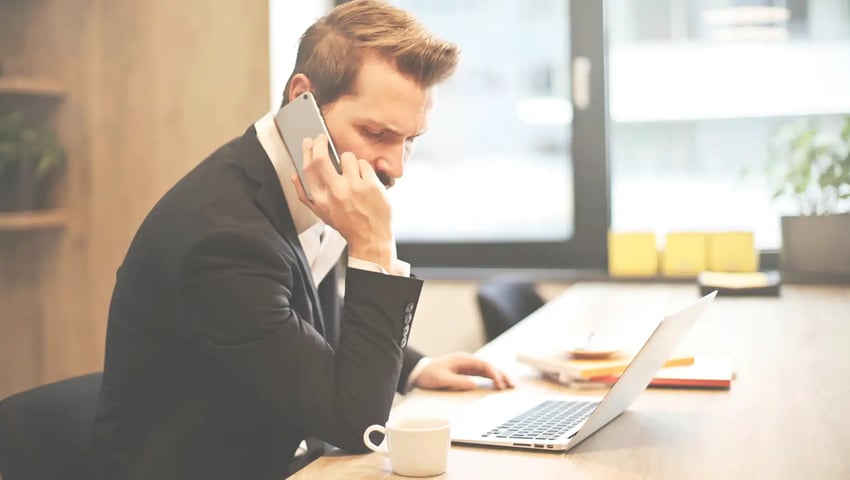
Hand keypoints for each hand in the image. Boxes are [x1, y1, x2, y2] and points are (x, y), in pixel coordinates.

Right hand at [292, 135, 394, 270]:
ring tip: (352, 171)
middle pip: (321, 158)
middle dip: (320, 143)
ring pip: (347, 157)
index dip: (307, 151)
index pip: (308, 168)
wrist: (370, 238)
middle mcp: (335, 192)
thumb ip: (305, 195)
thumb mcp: (321, 213)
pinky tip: (365, 179)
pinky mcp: (370, 185)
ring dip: (349, 160)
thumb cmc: (346, 224)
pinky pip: (364, 164)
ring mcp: (353, 187)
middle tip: (323, 138)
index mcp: (320, 199)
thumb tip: (294, 177)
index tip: (309, 142)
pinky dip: (364, 168)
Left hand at [414, 352, 514, 390]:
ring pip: (488, 370)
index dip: (494, 374)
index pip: (484, 365)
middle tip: (512, 385)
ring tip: (509, 386)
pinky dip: (492, 379)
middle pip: (489, 366)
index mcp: (463, 360)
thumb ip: (458, 382)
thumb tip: (474, 385)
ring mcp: (467, 365)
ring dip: (499, 377)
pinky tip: (498, 385)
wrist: (419, 371)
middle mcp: (467, 361)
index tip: (500, 384)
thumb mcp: (442, 379)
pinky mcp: (466, 371)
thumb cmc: (429, 374)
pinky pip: (482, 374)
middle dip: (502, 375)